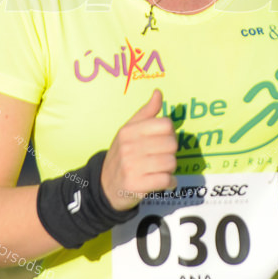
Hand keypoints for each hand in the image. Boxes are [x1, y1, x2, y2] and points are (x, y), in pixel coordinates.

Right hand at [101, 90, 176, 211]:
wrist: (105, 186)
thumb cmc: (122, 155)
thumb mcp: (129, 131)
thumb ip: (146, 112)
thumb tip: (158, 92)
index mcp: (129, 131)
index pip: (166, 125)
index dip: (170, 133)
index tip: (162, 140)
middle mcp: (129, 147)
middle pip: (172, 144)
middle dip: (171, 152)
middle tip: (161, 157)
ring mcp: (131, 166)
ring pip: (171, 162)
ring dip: (170, 168)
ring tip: (161, 169)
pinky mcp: (136, 185)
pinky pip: (166, 180)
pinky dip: (170, 182)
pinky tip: (163, 181)